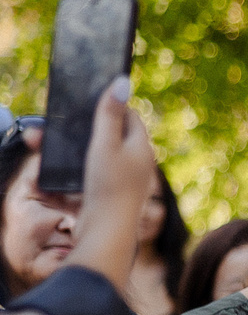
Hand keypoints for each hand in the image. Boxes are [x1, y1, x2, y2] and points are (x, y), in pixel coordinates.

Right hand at [65, 79, 158, 292]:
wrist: (105, 233)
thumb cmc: (110, 186)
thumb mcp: (107, 144)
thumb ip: (110, 113)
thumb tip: (122, 81)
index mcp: (142, 149)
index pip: (130, 117)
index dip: (112, 105)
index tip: (90, 97)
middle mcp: (134, 164)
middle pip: (107, 135)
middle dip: (80, 127)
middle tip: (54, 122)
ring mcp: (119, 180)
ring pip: (90, 154)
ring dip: (67, 147)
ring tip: (39, 140)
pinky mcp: (103, 194)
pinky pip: (83, 173)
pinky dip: (67, 167)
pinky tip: (48, 165)